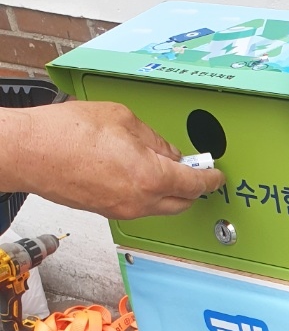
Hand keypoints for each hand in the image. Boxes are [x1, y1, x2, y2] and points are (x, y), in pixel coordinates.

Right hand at [0, 100, 225, 218]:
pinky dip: (148, 193)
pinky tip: (139, 174)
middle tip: (194, 169)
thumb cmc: (67, 132)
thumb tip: (169, 151)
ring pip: (160, 207)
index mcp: (151, 177)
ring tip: (163, 167)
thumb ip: (153, 138)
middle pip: (182, 202)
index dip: (210, 179)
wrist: (29, 152)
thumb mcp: (122, 119)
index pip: (195, 184)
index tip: (217, 175)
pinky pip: (139, 206)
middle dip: (193, 188)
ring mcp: (122, 210)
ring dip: (169, 191)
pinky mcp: (106, 211)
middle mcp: (140, 201)